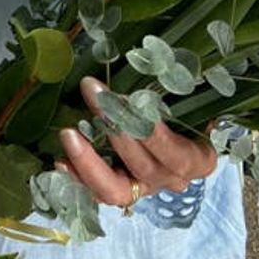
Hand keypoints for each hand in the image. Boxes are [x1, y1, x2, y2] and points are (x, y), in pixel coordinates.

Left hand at [58, 77, 215, 209]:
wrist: (185, 133)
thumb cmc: (191, 108)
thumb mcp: (198, 99)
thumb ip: (190, 90)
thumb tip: (171, 68)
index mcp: (198, 160)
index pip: (176, 155)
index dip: (152, 134)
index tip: (130, 103)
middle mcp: (172, 179)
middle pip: (142, 165)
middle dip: (114, 127)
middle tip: (92, 92)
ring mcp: (145, 188)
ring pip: (116, 188)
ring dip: (89, 159)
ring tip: (68, 133)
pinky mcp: (121, 188)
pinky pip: (98, 190)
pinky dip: (78, 175)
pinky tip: (60, 159)